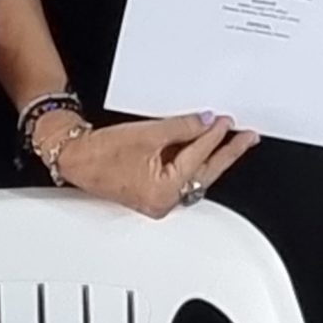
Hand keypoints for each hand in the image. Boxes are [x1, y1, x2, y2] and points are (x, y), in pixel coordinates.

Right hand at [54, 112, 256, 217]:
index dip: (214, 136)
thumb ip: (181, 128)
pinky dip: (193, 157)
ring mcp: (160, 198)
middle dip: (227, 153)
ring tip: (231, 137)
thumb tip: (206, 121)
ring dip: (212, 154)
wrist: (75, 157)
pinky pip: (182, 172)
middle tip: (246, 137)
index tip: (226, 121)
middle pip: (204, 173)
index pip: (197, 158)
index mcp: (162, 192)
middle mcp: (164, 201)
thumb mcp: (148, 134)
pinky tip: (202, 143)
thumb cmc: (101, 153)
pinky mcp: (155, 190)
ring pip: (195, 174)